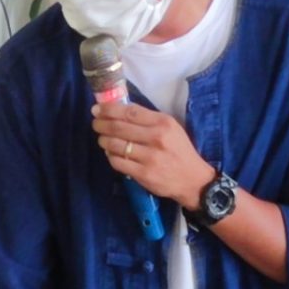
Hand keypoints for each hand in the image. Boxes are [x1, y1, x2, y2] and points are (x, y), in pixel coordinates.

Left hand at [93, 101, 217, 207]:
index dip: (109, 109)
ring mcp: (149, 157)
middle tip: (95, 123)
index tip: (98, 109)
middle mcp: (156, 138)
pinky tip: (111, 154)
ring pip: (115, 145)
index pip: (130, 112)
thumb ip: (148, 119)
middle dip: (102, 124)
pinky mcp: (143, 174)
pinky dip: (110, 156)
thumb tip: (119, 111)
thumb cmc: (179, 150)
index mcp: (163, 123)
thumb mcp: (171, 128)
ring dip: (103, 140)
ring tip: (102, 138)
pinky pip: (118, 162)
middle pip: (119, 127)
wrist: (192, 179)